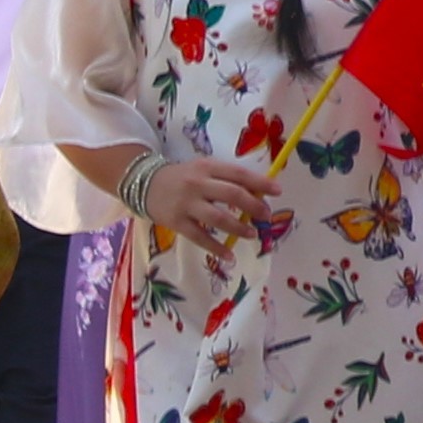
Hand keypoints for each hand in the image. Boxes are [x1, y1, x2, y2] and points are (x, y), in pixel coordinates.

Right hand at [138, 156, 278, 252]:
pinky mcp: (176, 222)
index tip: (278, 191)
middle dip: (254, 206)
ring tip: (253, 234)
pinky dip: (216, 248)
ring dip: (239, 228)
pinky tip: (229, 255)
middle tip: (266, 216)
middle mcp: (197, 184)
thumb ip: (226, 179)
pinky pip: (199, 237)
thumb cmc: (183, 177)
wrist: (144, 183)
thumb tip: (259, 194)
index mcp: (207, 167)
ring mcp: (186, 204)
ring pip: (218, 217)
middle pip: (232, 195)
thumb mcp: (203, 169)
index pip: (238, 174)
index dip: (260, 183)